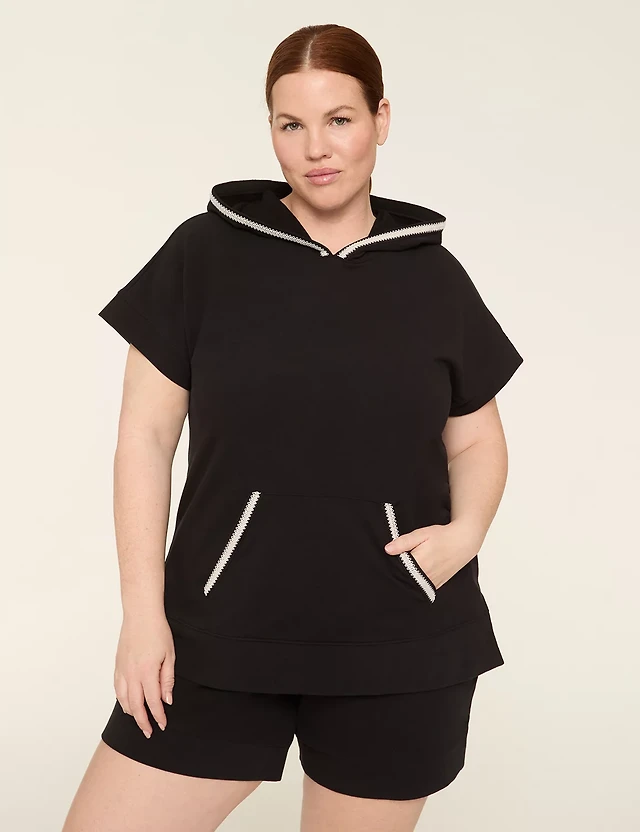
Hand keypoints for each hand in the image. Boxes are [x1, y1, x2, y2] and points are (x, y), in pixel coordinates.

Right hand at [113, 614, 175, 738]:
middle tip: (148, 732)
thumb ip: (167, 679)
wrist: (140, 614)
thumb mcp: (169, 655)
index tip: (162, 725)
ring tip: (139, 720)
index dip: (158, 716)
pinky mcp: (118, 665)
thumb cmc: (157, 631)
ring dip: (131, 712)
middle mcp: (132, 674)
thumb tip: (166, 699)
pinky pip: (118, 688)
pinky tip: (126, 704)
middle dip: (142, 721)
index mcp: (147, 672)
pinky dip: (122, 700)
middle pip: (136, 705)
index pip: (152, 702)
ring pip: (124, 699)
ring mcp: (123, 670)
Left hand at [384, 520, 482, 589]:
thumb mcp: (421, 534)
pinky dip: (416, 582)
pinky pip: (422, 587)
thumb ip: (404, 542)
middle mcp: (426, 576)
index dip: (392, 566)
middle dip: (398, 573)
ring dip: (407, 578)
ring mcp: (432, 582)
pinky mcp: (437, 584)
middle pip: (405, 579)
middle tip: (396, 564)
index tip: (388, 562)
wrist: (463, 542)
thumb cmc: (442, 536)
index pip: (399, 570)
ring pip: (413, 584)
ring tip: (406, 568)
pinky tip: (414, 575)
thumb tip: (387, 549)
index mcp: (420, 564)